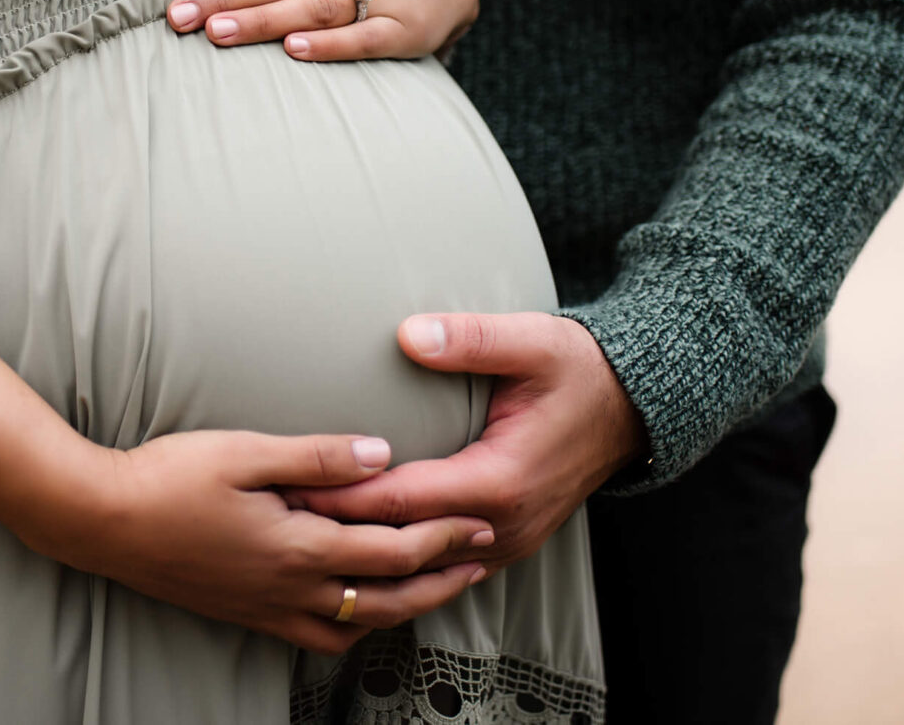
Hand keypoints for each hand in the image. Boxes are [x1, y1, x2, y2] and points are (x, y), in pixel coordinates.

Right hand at [33, 432, 494, 655]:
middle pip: (387, 598)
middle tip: (480, 562)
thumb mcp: (244, 453)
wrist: (102, 521)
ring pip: (356, 626)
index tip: (479, 521)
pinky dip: (354, 625)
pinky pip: (316, 636)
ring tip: (433, 588)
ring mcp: (266, 607)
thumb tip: (382, 454)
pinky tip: (359, 608)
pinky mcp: (245, 613)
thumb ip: (317, 457)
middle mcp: (289, 589)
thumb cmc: (168, 477)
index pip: (391, 550)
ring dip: (404, 609)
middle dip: (440, 580)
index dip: (443, 537)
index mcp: (297, 547)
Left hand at [284, 315, 645, 572]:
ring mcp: (505, 540)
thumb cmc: (576, 370)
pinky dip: (396, 561)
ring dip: (364, 554)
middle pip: (400, 543)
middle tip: (273, 517)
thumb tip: (408, 335)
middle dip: (337, 532)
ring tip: (299, 537)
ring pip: (419, 568)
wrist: (630, 407)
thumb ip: (470, 339)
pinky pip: (440, 565)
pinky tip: (354, 551)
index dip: (341, 499)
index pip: (400, 500)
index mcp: (499, 480)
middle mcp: (501, 524)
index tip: (289, 488)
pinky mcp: (503, 540)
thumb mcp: (530, 341)